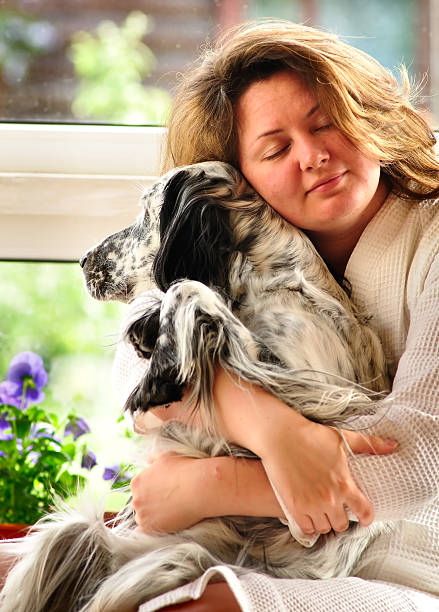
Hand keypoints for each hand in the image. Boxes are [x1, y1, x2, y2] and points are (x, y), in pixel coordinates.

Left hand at [131, 453, 204, 533]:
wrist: (200, 486)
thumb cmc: (185, 469)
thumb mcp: (166, 456)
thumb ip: (153, 458)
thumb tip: (148, 459)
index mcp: (137, 481)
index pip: (140, 489)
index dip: (152, 491)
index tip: (165, 492)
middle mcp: (136, 498)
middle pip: (141, 504)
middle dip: (151, 503)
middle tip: (169, 502)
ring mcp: (142, 514)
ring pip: (144, 518)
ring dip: (153, 517)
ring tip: (171, 512)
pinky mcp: (150, 528)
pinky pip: (144, 532)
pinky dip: (152, 529)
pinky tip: (164, 525)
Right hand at [211, 368, 396, 535]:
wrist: (280, 436)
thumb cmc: (311, 435)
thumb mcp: (342, 438)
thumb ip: (369, 445)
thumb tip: (393, 446)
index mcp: (344, 484)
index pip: (363, 511)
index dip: (365, 517)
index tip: (362, 517)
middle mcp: (329, 499)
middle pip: (341, 524)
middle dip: (340, 517)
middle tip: (335, 508)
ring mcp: (311, 505)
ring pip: (324, 527)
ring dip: (324, 521)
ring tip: (321, 510)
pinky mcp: (293, 507)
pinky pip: (307, 528)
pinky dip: (309, 524)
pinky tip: (308, 514)